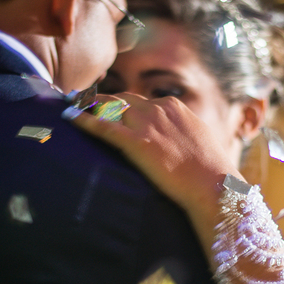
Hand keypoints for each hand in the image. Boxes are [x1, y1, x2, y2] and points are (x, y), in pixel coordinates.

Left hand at [70, 94, 239, 221]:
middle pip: (122, 99)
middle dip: (102, 101)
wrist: (214, 184)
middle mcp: (158, 109)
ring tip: (73, 105)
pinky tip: (69, 116)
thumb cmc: (211, 170)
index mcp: (174, 107)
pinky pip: (103, 126)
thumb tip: (179, 139)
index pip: (140, 101)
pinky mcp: (136, 142)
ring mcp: (146, 124)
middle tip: (84, 103)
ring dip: (90, 106)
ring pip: (110, 108)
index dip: (123, 106)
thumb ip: (183, 133)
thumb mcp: (199, 141)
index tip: (111, 109)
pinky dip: (83, 119)